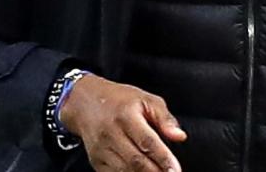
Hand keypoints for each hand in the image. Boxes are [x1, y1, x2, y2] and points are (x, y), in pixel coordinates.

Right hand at [59, 74, 186, 171]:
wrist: (85, 103)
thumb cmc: (119, 100)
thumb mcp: (146, 99)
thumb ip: (165, 118)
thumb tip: (180, 136)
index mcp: (125, 116)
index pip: (147, 142)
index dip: (163, 158)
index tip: (176, 169)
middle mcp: (111, 134)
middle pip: (136, 161)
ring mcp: (101, 150)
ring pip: (126, 171)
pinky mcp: (96, 161)